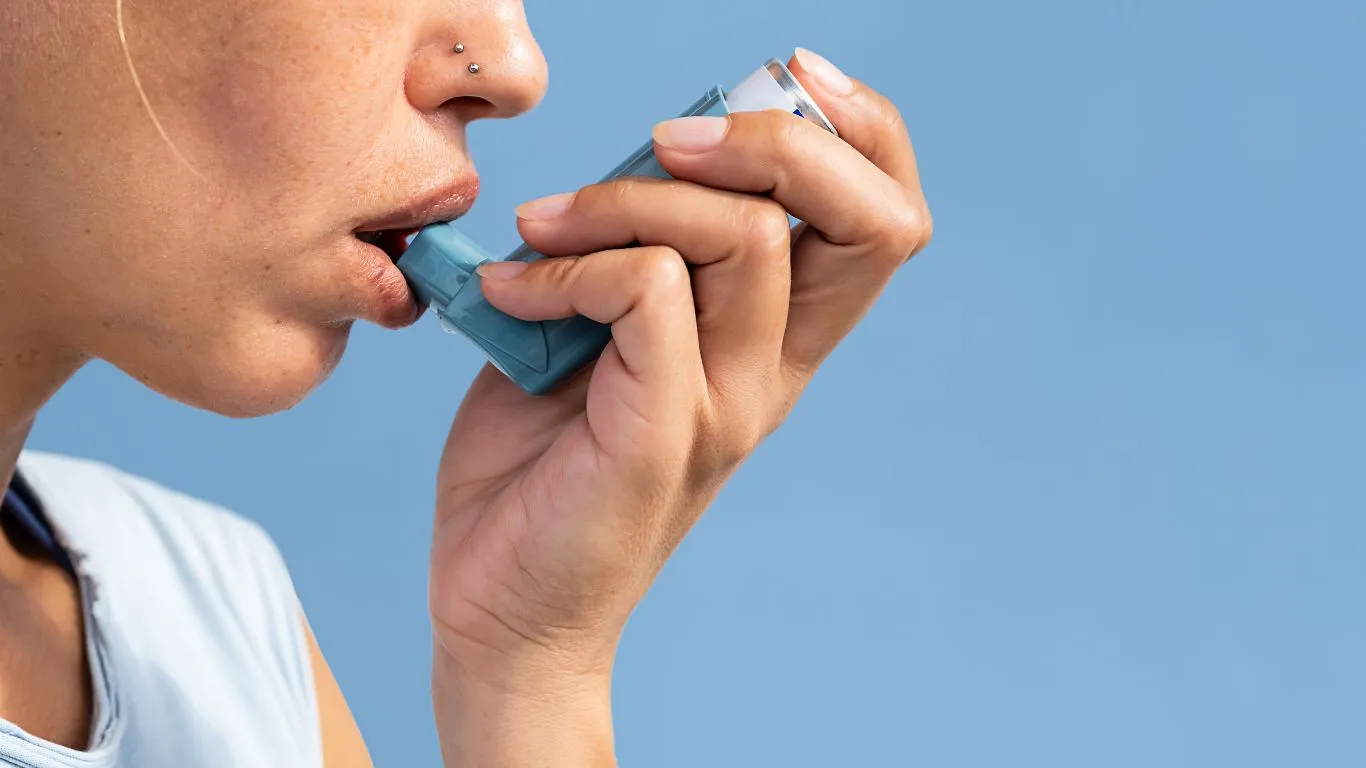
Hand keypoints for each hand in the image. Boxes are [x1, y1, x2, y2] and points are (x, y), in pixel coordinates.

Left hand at [428, 50, 930, 764]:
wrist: (501, 604)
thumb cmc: (539, 465)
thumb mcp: (593, 328)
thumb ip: (634, 248)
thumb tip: (636, 157)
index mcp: (772, 342)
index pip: (883, 222)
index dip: (863, 132)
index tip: (788, 73)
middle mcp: (773, 372)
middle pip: (870, 222)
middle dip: (784, 140)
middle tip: (667, 139)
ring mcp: (729, 404)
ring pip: (748, 238)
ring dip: (634, 197)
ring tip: (545, 225)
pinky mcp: (666, 432)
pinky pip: (651, 290)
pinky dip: (576, 262)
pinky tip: (514, 294)